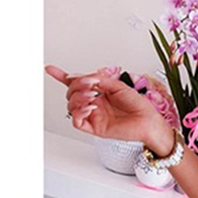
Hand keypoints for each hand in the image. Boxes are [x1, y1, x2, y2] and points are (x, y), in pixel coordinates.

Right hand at [44, 64, 167, 145]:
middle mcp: (94, 104)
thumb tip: (81, 77)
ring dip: (78, 98)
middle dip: (76, 86)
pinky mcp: (95, 128)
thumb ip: (98, 80)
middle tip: (90, 86)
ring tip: (92, 97)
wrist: (148, 121)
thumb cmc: (139, 106)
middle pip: (71, 93)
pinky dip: (79, 112)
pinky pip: (77, 121)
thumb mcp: (117, 85)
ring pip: (71, 106)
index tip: (50, 69)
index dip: (62, 76)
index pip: (77, 84)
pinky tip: (90, 108)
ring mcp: (94, 116)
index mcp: (100, 93)